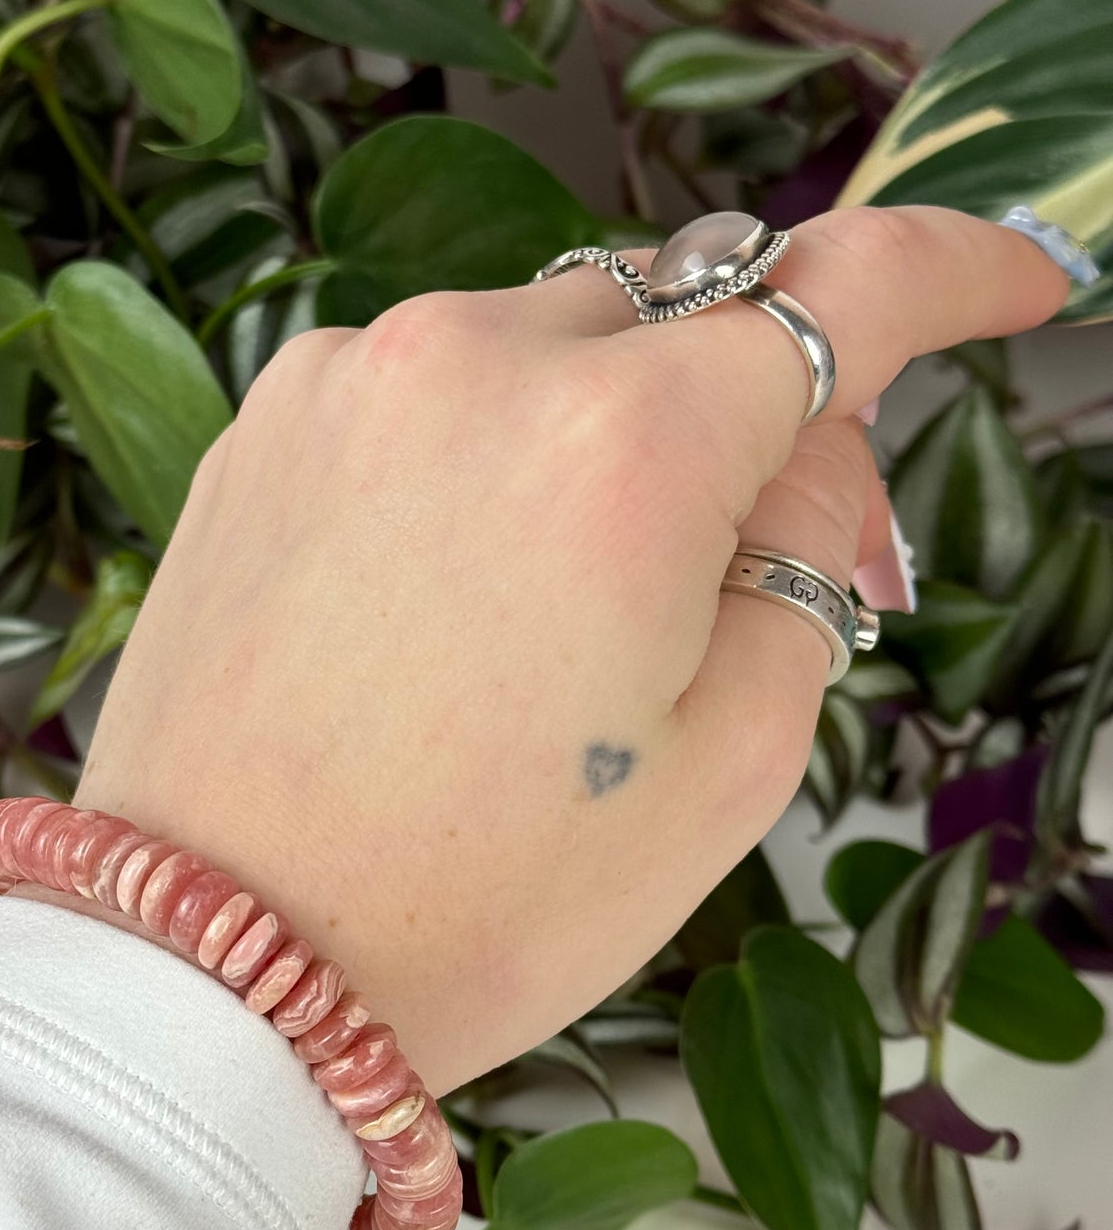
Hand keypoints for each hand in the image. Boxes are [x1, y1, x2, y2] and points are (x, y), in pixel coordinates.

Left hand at [71, 206, 1067, 1095]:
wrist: (217, 957)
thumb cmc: (481, 900)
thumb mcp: (730, 760)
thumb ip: (807, 554)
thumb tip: (806, 442)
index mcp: (621, 447)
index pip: (844, 292)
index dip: (953, 272)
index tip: (1011, 282)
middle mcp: (473, 360)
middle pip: (690, 319)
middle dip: (748, 415)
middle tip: (745, 561)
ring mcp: (348, 377)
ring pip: (553, 344)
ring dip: (603, 433)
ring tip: (560, 610)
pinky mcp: (265, 420)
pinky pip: (431, 385)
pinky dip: (483, 448)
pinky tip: (452, 589)